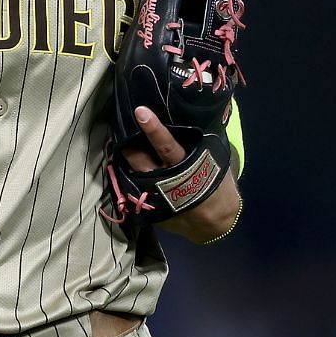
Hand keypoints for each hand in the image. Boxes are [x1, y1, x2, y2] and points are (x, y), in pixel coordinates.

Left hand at [122, 106, 241, 241]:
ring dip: (123, 157)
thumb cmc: (217, 188)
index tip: (141, 112)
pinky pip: (131, 186)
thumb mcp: (215, 165)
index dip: (154, 129)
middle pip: (140, 159)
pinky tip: (123, 163)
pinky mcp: (147, 207)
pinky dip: (126, 174)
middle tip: (119, 126)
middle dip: (127, 143)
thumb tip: (193, 119)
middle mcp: (166, 181)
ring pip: (131, 171)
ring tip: (118, 141)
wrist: (214, 225)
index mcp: (187, 168)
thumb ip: (202, 146)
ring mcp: (154, 195)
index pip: (167, 146)